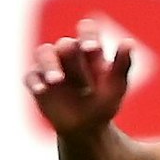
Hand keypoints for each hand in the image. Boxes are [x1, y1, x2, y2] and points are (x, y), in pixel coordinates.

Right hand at [26, 18, 132, 135]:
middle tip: (77, 77)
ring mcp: (50, 66)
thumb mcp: (116, 87)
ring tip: (56, 80)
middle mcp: (68, 54)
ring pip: (44, 53)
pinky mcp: (36, 81)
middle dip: (70, 56)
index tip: (92, 49)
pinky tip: (41, 90)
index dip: (88, 36)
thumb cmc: (104, 103)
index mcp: (89, 50)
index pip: (87, 31)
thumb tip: (129, 42)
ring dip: (49, 64)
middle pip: (65, 45)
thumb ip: (122, 65)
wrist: (87, 129)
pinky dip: (34, 81)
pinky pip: (30, 76)